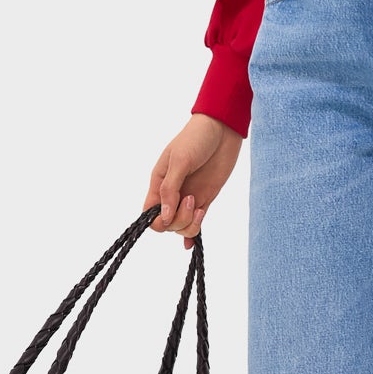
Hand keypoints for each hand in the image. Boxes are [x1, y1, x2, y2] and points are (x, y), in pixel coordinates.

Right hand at [146, 113, 243, 248]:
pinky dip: (193, 233)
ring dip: (190, 224)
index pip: (149, 214)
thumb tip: (163, 216)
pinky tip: (191, 244)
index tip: (170, 211)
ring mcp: (189, 197)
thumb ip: (170, 189)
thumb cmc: (196, 138)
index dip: (158, 220)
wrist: (223, 129)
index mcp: (159, 183)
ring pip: (182, 226)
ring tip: (200, 206)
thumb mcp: (180, 160)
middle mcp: (172, 193)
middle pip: (167, 224)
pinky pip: (197, 221)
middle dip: (178, 220)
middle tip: (191, 200)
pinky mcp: (206, 198)